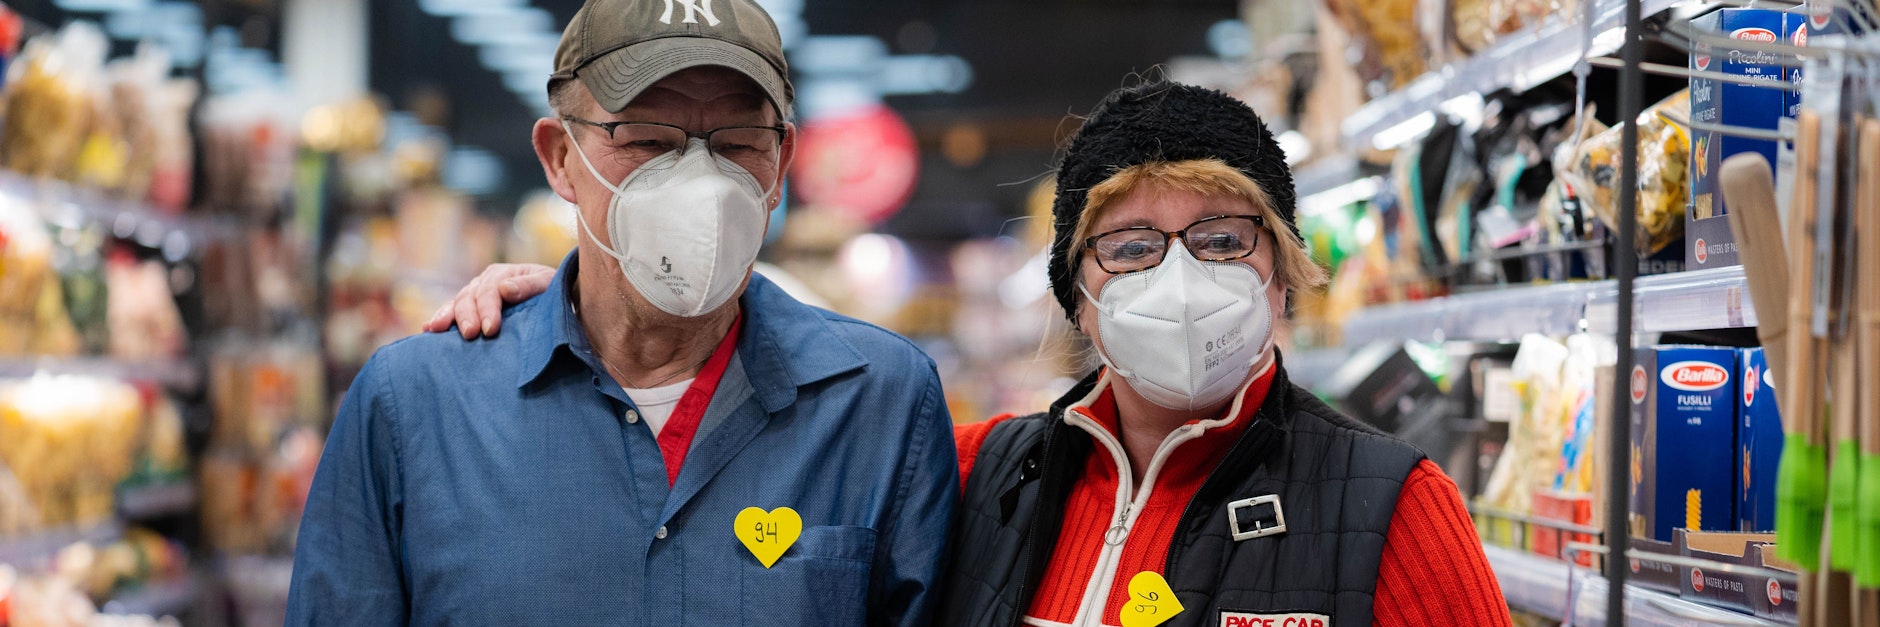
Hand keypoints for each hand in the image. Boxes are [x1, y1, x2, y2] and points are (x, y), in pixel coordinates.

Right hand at [423, 263, 556, 338]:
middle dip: (467, 316)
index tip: (490, 329)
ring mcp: (474, 294)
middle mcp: (484, 282)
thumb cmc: (552, 292)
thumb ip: (529, 286)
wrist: (551, 299)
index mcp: (503, 274)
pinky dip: (440, 318)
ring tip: (436, 330)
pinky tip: (428, 329)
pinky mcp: (470, 308)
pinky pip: (451, 311)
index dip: (488, 309)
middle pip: (470, 297)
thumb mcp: (548, 284)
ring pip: (457, 303)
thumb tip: (504, 289)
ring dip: (447, 316)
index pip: (491, 290)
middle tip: (471, 334)